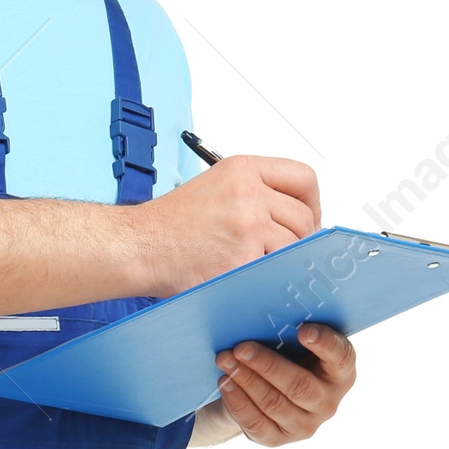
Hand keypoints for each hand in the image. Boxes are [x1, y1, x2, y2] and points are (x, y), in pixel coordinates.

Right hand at [142, 155, 321, 297]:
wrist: (137, 246)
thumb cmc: (167, 225)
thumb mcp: (213, 186)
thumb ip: (255, 193)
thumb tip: (293, 217)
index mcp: (242, 170)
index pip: (303, 178)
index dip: (311, 202)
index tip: (306, 218)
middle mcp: (248, 194)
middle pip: (304, 218)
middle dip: (298, 239)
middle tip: (280, 251)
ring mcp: (248, 227)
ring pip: (294, 248)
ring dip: (280, 261)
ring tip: (255, 264)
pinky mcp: (243, 260)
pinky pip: (275, 272)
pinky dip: (266, 279)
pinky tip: (246, 277)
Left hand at [213, 323, 356, 445]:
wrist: (265, 394)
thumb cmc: (284, 357)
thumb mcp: (293, 344)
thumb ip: (288, 331)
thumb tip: (261, 310)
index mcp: (340, 373)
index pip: (341, 358)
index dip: (325, 344)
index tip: (303, 330)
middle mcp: (328, 403)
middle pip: (299, 385)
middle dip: (267, 365)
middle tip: (241, 348)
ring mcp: (305, 425)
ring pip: (274, 403)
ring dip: (246, 379)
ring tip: (224, 360)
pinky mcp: (278, 438)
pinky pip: (256, 422)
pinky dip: (238, 401)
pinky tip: (224, 382)